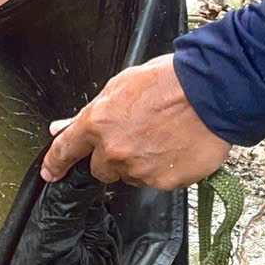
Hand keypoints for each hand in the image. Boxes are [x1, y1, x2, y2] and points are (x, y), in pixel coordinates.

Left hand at [40, 54, 230, 188]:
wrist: (213, 92)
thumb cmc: (171, 81)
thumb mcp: (121, 86)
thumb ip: (90, 112)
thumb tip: (62, 127)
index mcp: (98, 123)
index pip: (66, 150)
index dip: (55, 163)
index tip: (50, 173)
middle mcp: (114, 151)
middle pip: (100, 169)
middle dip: (112, 157)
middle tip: (137, 136)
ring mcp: (139, 170)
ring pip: (129, 176)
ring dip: (139, 163)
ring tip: (162, 137)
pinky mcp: (164, 182)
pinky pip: (156, 181)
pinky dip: (163, 170)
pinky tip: (176, 148)